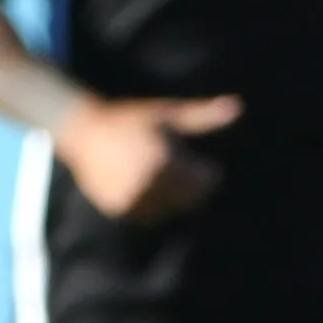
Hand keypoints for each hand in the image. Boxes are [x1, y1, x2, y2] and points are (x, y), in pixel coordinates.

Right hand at [53, 94, 241, 223]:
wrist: (83, 131)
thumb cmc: (131, 118)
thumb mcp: (168, 113)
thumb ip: (204, 115)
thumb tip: (238, 107)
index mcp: (165, 160)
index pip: (206, 182)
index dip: (209, 172)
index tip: (203, 164)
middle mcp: (149, 183)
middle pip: (190, 199)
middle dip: (192, 186)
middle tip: (179, 169)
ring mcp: (132, 198)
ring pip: (170, 210)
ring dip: (173, 197)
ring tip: (162, 177)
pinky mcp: (119, 208)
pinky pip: (149, 215)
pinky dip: (153, 204)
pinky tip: (145, 185)